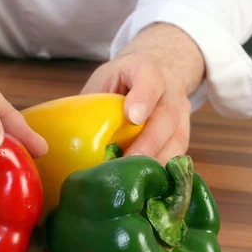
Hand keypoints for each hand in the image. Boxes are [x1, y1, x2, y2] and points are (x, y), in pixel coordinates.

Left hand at [81, 23, 205, 164]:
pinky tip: (147, 182)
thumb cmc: (124, 79)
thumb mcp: (105, 79)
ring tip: (136, 178)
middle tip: (129, 161)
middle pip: (166, 115)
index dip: (143, 98)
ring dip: (157, 160)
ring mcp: (182, 112)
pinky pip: (179, 153)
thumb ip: (94, 102)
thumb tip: (68, 138)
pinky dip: (164, 170)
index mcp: (147, 70)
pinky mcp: (184, 133)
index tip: (133, 117)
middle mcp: (171, 90)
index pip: (150, 80)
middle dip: (149, 141)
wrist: (159, 69)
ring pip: (177, 138)